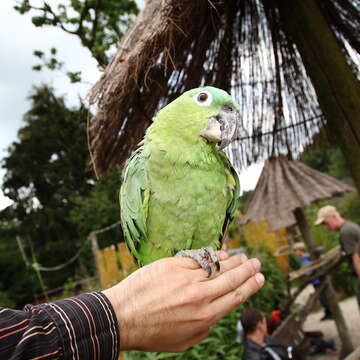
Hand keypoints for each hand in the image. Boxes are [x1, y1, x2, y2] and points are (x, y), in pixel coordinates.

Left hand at [103, 251, 263, 351]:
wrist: (122, 317)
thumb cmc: (152, 332)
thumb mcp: (184, 341)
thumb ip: (204, 327)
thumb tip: (215, 312)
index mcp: (205, 316)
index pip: (235, 296)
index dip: (250, 285)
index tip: (260, 277)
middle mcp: (200, 296)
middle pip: (231, 278)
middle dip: (247, 269)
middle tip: (256, 262)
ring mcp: (186, 278)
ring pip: (216, 266)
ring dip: (232, 260)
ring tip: (241, 256)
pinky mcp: (173, 265)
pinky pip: (197, 258)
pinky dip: (210, 256)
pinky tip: (218, 254)